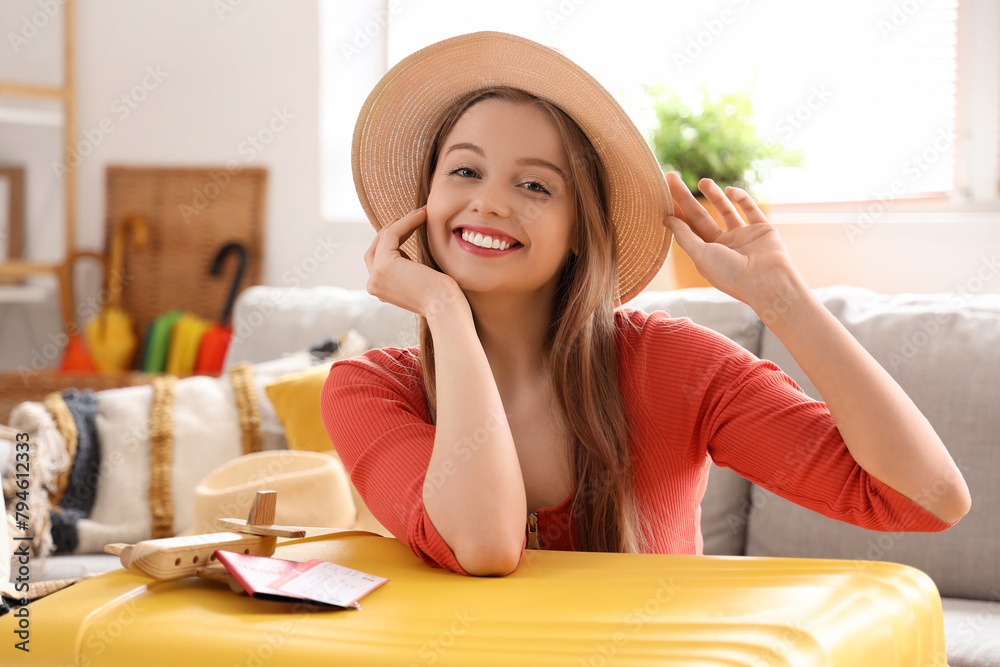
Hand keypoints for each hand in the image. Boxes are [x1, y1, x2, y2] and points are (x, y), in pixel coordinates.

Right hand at [364, 207, 468, 318]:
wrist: (446, 308)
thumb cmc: (442, 298)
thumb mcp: (421, 281)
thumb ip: (409, 271)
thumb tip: (410, 255)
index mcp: (381, 290)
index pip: (380, 259)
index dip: (394, 242)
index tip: (412, 227)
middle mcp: (373, 285)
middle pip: (375, 248)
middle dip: (392, 231)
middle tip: (411, 217)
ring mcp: (375, 276)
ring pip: (383, 239)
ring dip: (403, 222)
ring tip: (422, 213)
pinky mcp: (383, 265)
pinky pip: (392, 234)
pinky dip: (407, 221)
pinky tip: (423, 215)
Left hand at [664, 172, 804, 310]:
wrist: (767, 281)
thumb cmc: (731, 274)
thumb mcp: (701, 255)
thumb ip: (685, 236)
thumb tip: (667, 219)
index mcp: (707, 254)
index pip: (687, 228)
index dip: (675, 211)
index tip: (663, 192)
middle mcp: (724, 245)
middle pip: (700, 216)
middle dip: (686, 198)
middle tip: (672, 177)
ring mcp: (743, 236)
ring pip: (725, 210)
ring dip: (714, 195)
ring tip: (702, 181)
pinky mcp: (762, 229)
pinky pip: (750, 209)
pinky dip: (741, 198)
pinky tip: (730, 191)